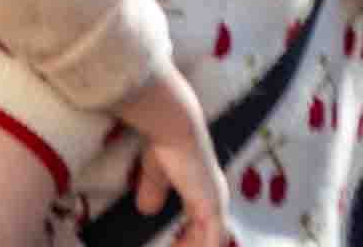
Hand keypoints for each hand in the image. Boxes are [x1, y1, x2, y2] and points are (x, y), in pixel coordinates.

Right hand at [103, 68, 233, 242]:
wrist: (175, 128)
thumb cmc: (165, 142)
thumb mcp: (155, 173)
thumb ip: (154, 191)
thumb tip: (145, 209)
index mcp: (204, 190)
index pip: (200, 222)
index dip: (187, 237)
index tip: (169, 243)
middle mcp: (215, 198)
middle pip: (209, 236)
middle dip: (189, 245)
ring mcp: (216, 204)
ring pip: (212, 241)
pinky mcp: (212, 209)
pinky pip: (211, 243)